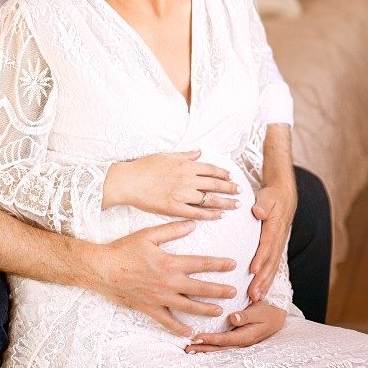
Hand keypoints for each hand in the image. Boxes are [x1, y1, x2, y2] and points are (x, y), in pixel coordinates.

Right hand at [89, 220, 237, 336]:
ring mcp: (160, 297)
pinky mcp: (149, 308)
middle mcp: (168, 282)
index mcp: (170, 262)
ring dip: (206, 310)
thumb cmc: (123, 250)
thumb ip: (172, 230)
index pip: (201, 263)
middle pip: (200, 288)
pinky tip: (189, 333)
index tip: (233, 264)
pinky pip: (166, 321)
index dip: (219, 264)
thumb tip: (193, 225)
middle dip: (219, 290)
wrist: (102, 269)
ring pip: (188, 307)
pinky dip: (178, 328)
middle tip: (234, 292)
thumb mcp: (148, 234)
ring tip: (219, 311)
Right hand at [104, 150, 240, 219]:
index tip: (231, 177)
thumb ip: (185, 155)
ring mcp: (182, 195)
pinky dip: (210, 215)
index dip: (223, 173)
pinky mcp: (174, 208)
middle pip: (215, 184)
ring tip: (235, 205)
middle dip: (229, 188)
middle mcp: (187, 180)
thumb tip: (199, 152)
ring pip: (210, 199)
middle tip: (239, 191)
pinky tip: (219, 215)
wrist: (128, 181)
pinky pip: (197, 213)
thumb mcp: (166, 155)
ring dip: (225, 202)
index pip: (211, 169)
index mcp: (185, 165)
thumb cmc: (144, 167)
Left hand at [185, 300, 286, 351]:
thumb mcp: (259, 311)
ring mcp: (239, 341)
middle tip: (187, 348)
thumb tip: (232, 318)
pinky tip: (201, 344)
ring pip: (219, 347)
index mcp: (246, 336)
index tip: (197, 337)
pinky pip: (222, 343)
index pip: (225, 339)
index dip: (211, 339)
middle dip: (203, 348)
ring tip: (189, 349)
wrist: (277, 316)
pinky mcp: (237, 338)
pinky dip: (211, 344)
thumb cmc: (268, 312)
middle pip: (219, 347)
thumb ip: (246, 315)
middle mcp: (241, 341)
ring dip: (205, 348)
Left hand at [247, 183, 295, 301]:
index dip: (260, 258)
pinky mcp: (276, 250)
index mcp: (274, 228)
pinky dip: (267, 280)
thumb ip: (263, 205)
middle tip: (253, 293)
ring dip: (264, 284)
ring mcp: (278, 247)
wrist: (285, 198)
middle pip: (270, 262)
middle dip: (262, 279)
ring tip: (256, 298)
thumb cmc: (272, 197)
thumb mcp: (268, 197)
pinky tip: (260, 292)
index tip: (252, 270)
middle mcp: (278, 240)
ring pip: (272, 268)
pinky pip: (272, 267)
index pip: (267, 245)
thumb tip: (259, 212)